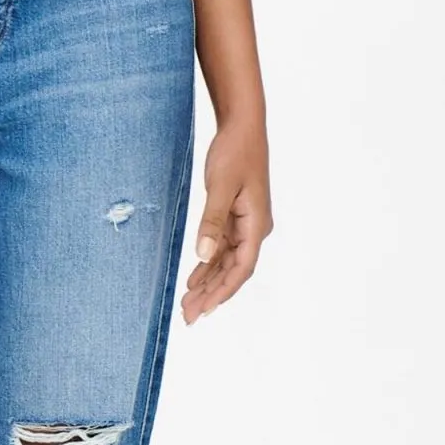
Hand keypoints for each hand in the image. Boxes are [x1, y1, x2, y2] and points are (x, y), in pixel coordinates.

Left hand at [183, 122, 271, 323]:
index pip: (241, 269)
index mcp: (256, 225)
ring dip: (208, 284)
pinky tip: (194, 279)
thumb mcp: (220, 186)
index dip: (222, 292)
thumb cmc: (235, 152)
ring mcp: (245, 224)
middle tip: (188, 317)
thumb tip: (203, 255)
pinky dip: (208, 265)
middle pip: (233, 271)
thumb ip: (211, 222)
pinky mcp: (234, 217)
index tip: (204, 310)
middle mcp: (254, 229)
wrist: (242, 127)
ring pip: (226, 262)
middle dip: (212, 295)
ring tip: (188, 304)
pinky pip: (222, 249)